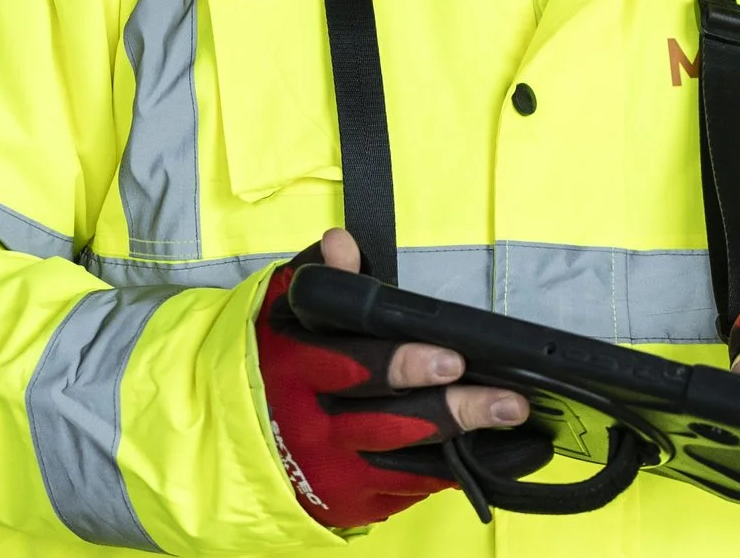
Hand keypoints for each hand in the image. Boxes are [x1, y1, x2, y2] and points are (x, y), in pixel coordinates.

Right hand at [256, 229, 544, 527]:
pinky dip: (445, 472)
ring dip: (462, 440)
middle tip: (506, 400)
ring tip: (512, 420)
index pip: (355, 367)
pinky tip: (489, 451)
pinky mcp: (345, 498)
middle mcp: (312, 426)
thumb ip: (320, 278)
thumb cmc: (271, 361)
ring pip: (403, 459)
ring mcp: (329, 468)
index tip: (453, 358)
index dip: (404, 365)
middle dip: (453, 410)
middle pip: (390, 422)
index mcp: (297, 370)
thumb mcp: (282, 311)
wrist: (227, 436)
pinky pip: (402, 489)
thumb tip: (341, 242)